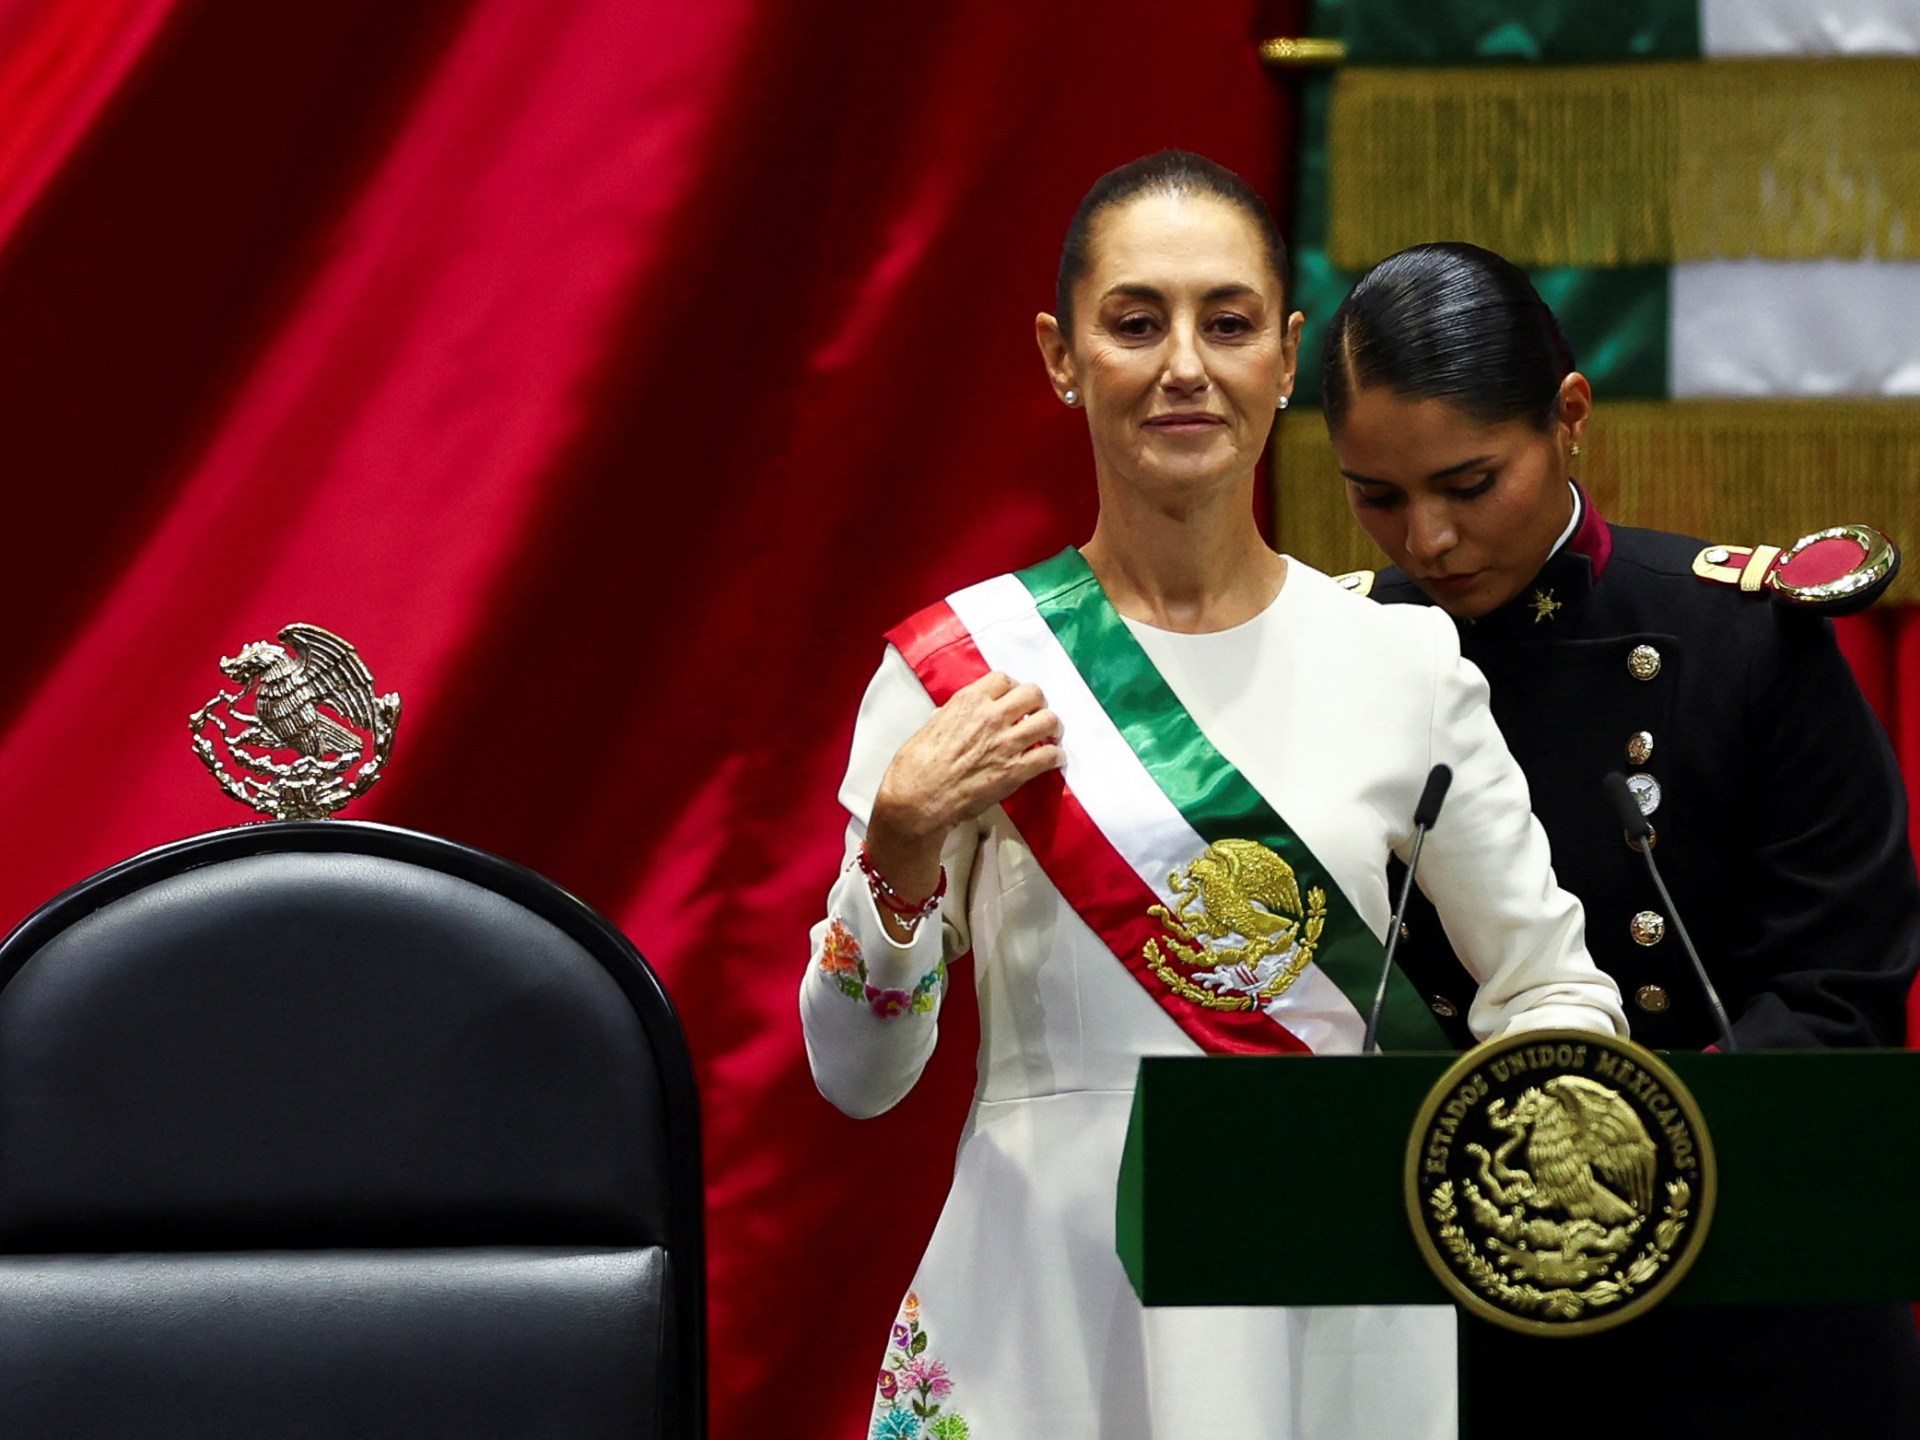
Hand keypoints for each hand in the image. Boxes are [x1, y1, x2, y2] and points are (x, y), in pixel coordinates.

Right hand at [863, 672, 1062, 908]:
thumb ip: (955, 715)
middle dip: (1037, 703)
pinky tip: (1053, 759)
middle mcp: (992, 716)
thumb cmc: (915, 766)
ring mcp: (1007, 743)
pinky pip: (1050, 755)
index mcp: (969, 701)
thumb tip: (963, 717)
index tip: (1013, 699)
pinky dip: (1056, 756)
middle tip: (1036, 714)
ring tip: (1050, 735)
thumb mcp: (932, 725)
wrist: (918, 800)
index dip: (1012, 689)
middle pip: (1033, 694)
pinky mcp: (1016, 771)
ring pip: (1049, 720)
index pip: (1004, 679)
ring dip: (1053, 727)